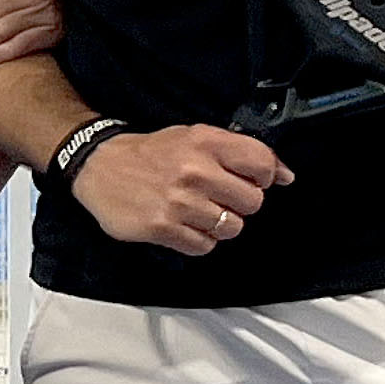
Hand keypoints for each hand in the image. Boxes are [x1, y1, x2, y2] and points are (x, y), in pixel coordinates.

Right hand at [78, 125, 292, 254]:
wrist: (99, 166)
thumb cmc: (151, 153)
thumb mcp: (194, 137)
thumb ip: (239, 153)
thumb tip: (285, 175)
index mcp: (206, 142)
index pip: (262, 164)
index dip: (265, 177)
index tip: (252, 180)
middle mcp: (195, 171)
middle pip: (252, 202)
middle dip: (240, 204)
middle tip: (218, 197)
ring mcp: (179, 202)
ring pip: (231, 228)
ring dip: (219, 225)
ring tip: (198, 212)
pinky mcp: (163, 228)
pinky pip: (204, 246)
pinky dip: (198, 240)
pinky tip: (183, 225)